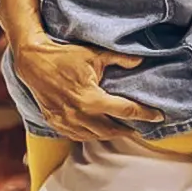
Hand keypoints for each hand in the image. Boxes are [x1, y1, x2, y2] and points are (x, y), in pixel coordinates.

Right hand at [12, 36, 162, 140]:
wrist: (33, 61)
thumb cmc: (65, 56)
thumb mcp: (95, 54)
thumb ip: (120, 59)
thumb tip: (140, 62)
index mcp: (91, 98)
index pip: (125, 110)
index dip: (144, 114)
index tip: (158, 116)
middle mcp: (78, 114)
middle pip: (111, 130)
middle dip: (128, 129)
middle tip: (142, 126)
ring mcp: (65, 121)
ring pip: (94, 136)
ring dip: (110, 135)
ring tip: (123, 130)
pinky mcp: (55, 122)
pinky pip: (77, 136)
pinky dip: (91, 136)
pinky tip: (99, 131)